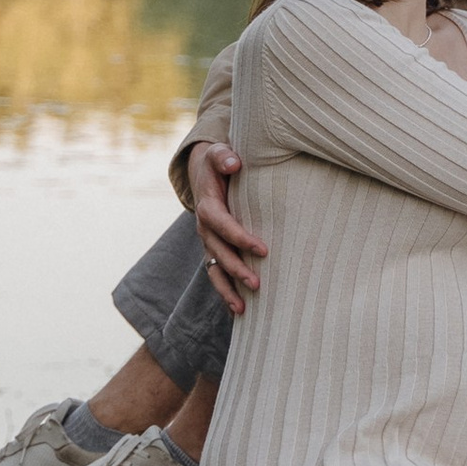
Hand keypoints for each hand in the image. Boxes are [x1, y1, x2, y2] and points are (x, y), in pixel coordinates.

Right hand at [193, 148, 266, 314]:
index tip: (262, 249)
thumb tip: (234, 164)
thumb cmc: (218, 162)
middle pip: (219, 253)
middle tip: (257, 285)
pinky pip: (217, 274)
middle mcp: (205, 229)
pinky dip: (225, 292)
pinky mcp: (213, 249)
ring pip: (215, 270)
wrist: (203, 172)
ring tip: (242, 310)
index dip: (240, 238)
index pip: (222, 225)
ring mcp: (208, 242)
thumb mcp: (217, 154)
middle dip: (236, 270)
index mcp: (208, 207)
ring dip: (227, 290)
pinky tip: (237, 311)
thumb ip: (223, 157)